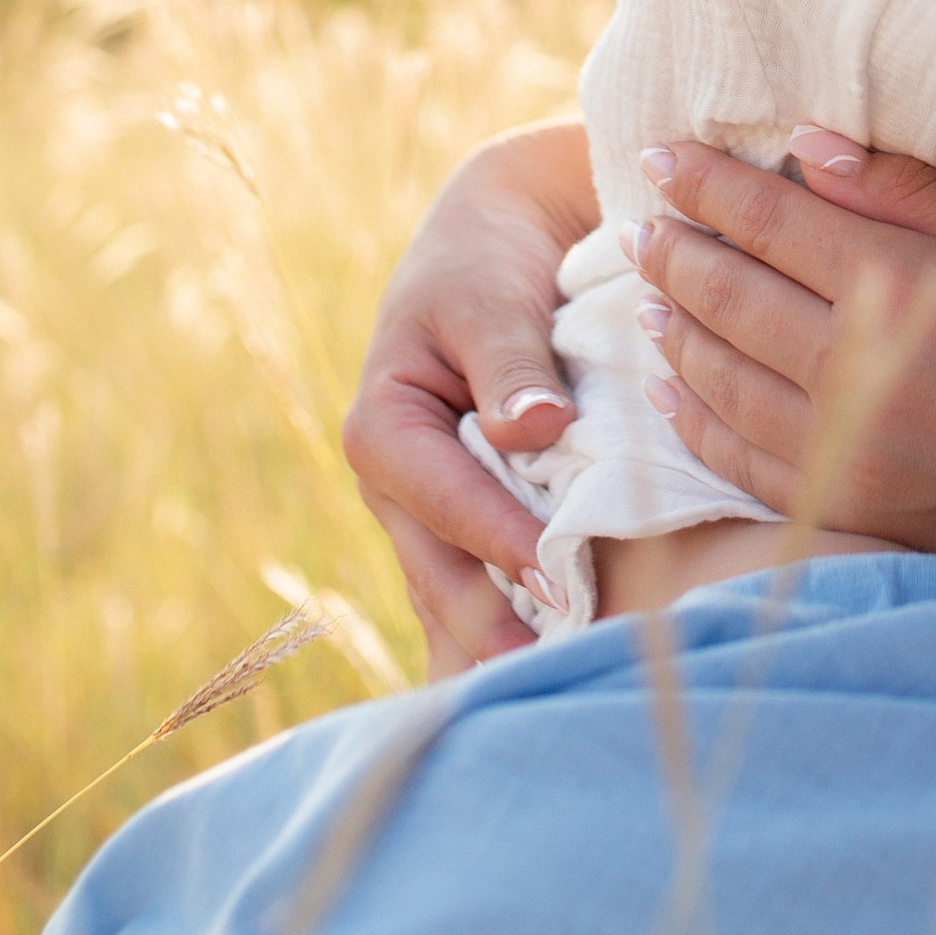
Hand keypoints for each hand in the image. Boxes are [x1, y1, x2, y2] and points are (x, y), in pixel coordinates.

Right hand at [340, 116, 594, 674]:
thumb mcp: (488, 298)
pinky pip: (475, 587)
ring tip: (541, 693)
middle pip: (435, 570)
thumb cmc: (485, 263)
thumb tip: (535, 428)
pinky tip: (536, 678)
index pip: (443, 499)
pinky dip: (500, 628)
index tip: (553, 578)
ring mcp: (424, 513)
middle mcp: (394, 485)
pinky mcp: (463, 522)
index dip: (497, 538)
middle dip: (485, 627)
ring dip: (491, 643)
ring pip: (450, 594)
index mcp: (382, 428)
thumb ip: (509, 364)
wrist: (492, 241)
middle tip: (542, 677)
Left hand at [626, 133, 935, 580]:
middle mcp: (856, 368)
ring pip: (719, 377)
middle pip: (730, 295)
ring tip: (646, 290)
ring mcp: (843, 448)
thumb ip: (914, 193)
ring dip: (673, 327)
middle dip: (674, 250)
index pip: (771, 221)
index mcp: (901, 287)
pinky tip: (670, 387)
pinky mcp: (845, 509)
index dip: (708, 184)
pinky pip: (739, 458)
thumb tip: (810, 146)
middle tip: (640, 221)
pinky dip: (692, 417)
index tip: (661, 156)